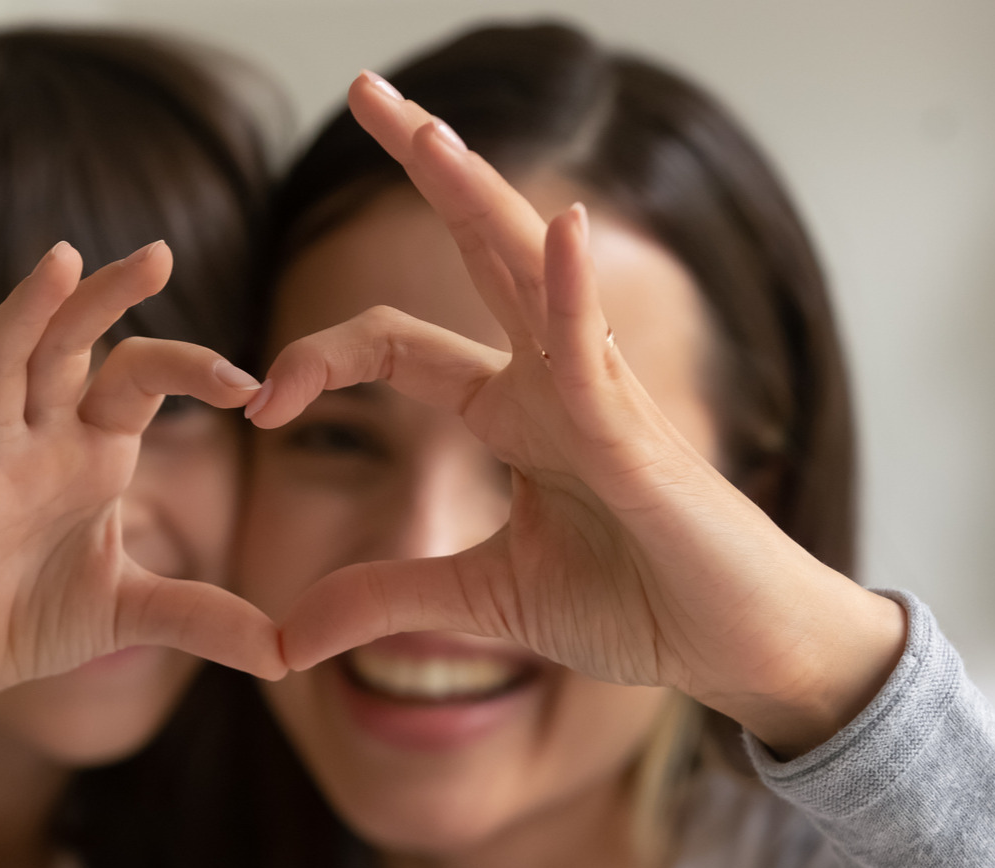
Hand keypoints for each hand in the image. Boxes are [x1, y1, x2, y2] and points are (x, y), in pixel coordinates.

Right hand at [0, 240, 285, 700]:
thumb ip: (204, 618)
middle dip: (107, 299)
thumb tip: (287, 655)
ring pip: (1, 367)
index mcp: (93, 450)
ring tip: (62, 259)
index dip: (190, 369)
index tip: (249, 384)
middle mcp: (39, 438)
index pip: (140, 378)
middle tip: (158, 253)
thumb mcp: (135, 615)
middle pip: (69, 345)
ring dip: (27, 313)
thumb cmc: (38, 619)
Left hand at [253, 74, 901, 754]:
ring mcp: (601, 400)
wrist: (736, 653)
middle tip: (362, 86)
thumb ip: (384, 599)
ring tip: (425, 130)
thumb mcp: (481, 602)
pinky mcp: (641, 445)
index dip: (315, 359)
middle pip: (475, 251)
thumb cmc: (637, 607)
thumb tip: (286, 638)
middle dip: (422, 168)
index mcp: (514, 413)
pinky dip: (574, 296)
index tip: (258, 404)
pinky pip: (595, 361)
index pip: (395, 345)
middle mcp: (553, 382)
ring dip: (480, 198)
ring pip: (533, 275)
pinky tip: (561, 231)